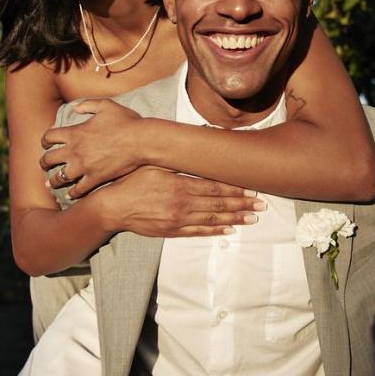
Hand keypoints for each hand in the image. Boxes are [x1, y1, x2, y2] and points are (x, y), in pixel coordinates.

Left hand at [41, 99, 149, 197]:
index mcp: (75, 132)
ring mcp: (84, 166)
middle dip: (44, 162)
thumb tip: (75, 107)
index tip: (45, 144)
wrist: (140, 140)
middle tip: (44, 164)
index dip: (45, 140)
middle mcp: (75, 151)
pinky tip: (70, 195)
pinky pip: (78, 189)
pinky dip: (73, 193)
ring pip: (60, 178)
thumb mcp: (105, 106)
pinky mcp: (95, 178)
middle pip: (49, 159)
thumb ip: (87, 104)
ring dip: (53, 181)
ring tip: (51, 184)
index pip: (50, 136)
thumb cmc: (125, 121)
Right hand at [91, 167, 265, 237]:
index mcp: (180, 185)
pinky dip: (215, 232)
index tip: (252, 188)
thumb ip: (176, 157)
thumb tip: (195, 143)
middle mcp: (182, 203)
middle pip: (219, 204)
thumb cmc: (132, 181)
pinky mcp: (172, 231)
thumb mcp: (153, 164)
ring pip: (213, 220)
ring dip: (235, 219)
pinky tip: (229, 230)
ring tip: (253, 218)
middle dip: (242, 204)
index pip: (215, 187)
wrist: (113, 207)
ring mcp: (178, 220)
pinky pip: (198, 232)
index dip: (236, 188)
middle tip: (261, 204)